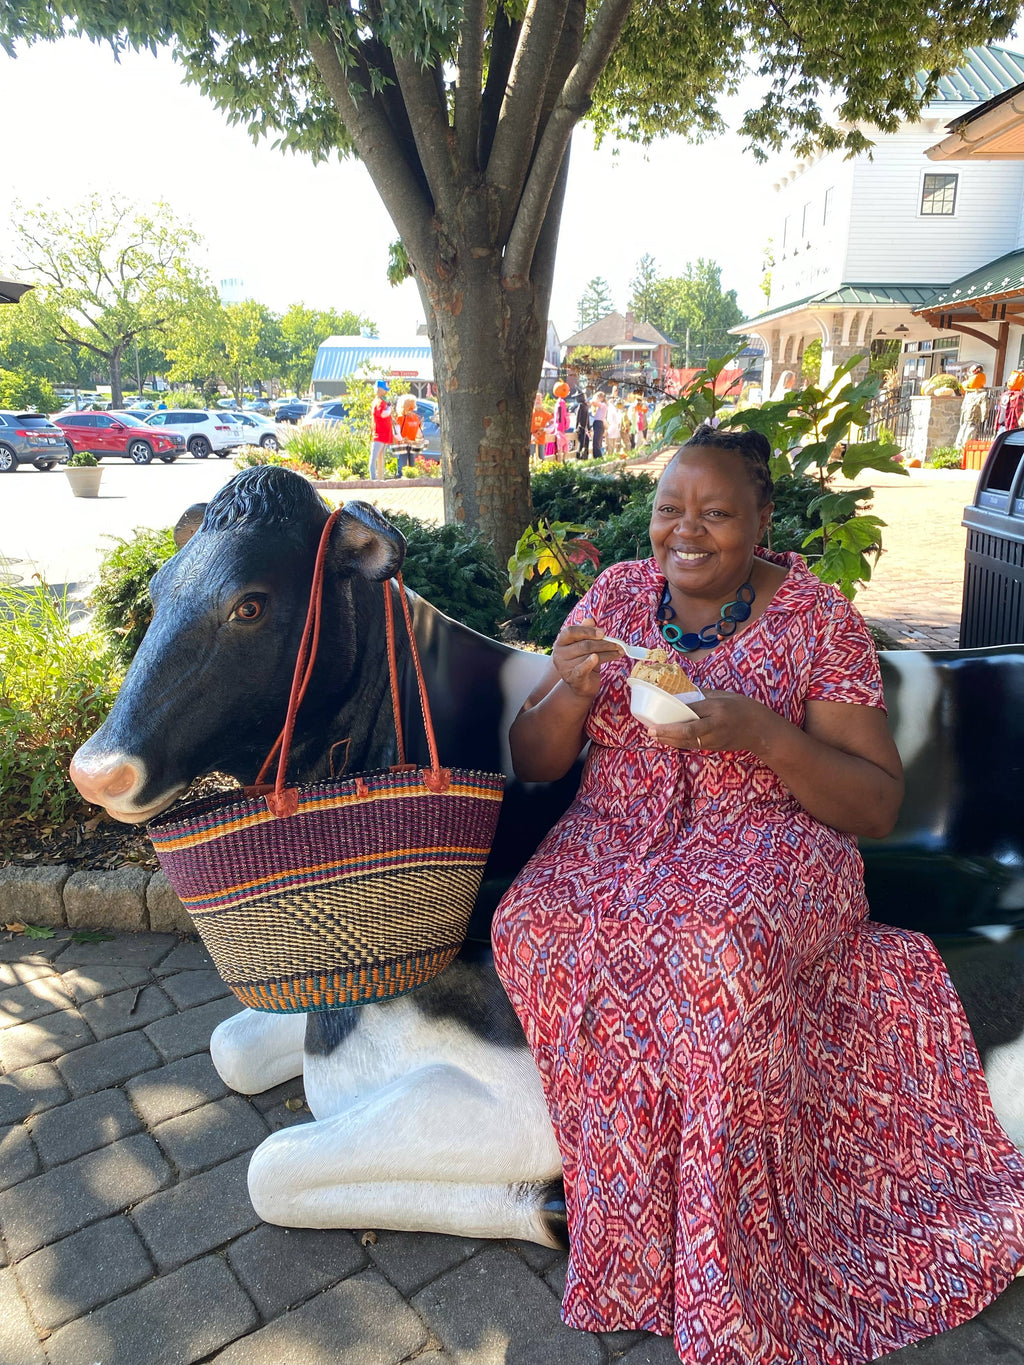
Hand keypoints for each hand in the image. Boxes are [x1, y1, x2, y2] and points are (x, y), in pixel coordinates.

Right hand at [551, 617, 624, 699]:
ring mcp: (565, 667)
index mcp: (561, 642)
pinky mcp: (573, 679)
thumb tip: (590, 620)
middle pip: (584, 645)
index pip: (571, 631)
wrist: (581, 684)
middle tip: (618, 644)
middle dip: (604, 643)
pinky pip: (582, 669)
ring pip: (589, 655)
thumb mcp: (583, 645)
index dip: (587, 631)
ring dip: (608, 653)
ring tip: (619, 651)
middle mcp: (559, 654)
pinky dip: (589, 663)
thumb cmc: (583, 661)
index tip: (603, 633)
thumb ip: (585, 632)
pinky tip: (596, 658)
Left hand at [645, 690, 783, 754]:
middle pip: (688, 734)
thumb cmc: (742, 708)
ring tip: (655, 734)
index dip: (675, 717)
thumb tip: (681, 693)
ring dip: (670, 740)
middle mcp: (715, 727)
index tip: (660, 715)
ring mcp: (714, 741)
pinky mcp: (714, 748)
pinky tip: (668, 738)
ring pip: (688, 743)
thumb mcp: (724, 696)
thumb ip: (703, 696)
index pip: (693, 713)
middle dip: (667, 733)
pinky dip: (679, 743)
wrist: (760, 730)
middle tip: (650, 731)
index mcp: (718, 710)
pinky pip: (693, 745)